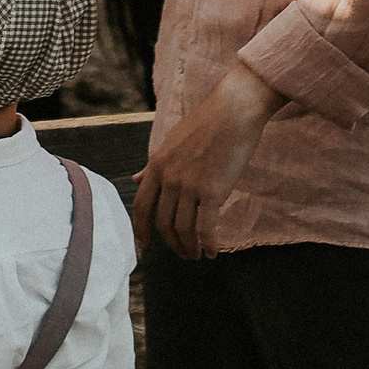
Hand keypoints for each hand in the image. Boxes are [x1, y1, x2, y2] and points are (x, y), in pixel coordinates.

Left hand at [132, 66, 281, 258]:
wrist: (232, 112)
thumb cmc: (204, 124)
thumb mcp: (170, 143)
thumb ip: (153, 165)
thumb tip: (136, 179)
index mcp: (157, 165)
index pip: (141, 205)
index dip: (140, 229)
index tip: (144, 245)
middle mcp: (170, 178)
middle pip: (162, 223)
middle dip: (171, 244)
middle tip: (181, 253)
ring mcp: (190, 185)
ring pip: (183, 229)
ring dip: (189, 247)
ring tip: (196, 255)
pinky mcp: (213, 191)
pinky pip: (207, 228)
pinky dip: (208, 244)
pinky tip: (212, 252)